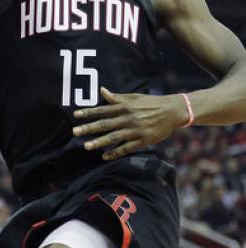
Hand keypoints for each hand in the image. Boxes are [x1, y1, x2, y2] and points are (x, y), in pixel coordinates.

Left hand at [73, 88, 188, 160]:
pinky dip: (115, 152)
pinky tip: (104, 156)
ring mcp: (135, 130)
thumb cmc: (151, 103)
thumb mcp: (134, 97)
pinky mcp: (142, 140)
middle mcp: (128, 118)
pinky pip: (126, 148)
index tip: (75, 115)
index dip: (88, 113)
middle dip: (89, 128)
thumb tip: (102, 90)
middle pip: (105, 124)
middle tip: (75, 132)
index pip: (102, 110)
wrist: (172, 111)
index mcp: (124, 107)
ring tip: (86, 147)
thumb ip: (116, 97)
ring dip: (99, 142)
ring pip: (113, 137)